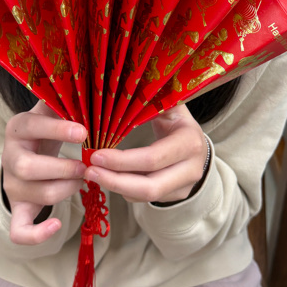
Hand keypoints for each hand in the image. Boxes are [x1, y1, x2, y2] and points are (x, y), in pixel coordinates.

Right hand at [1, 101, 86, 244]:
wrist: (23, 159)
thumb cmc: (44, 134)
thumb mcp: (47, 113)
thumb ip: (60, 99)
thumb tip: (83, 80)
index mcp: (18, 129)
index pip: (32, 126)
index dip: (57, 129)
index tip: (84, 131)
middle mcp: (10, 158)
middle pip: (30, 168)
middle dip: (64, 168)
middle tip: (86, 167)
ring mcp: (13, 186)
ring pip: (37, 195)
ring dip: (66, 190)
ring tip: (82, 181)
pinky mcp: (18, 208)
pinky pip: (20, 229)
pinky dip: (38, 233)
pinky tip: (57, 225)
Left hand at [85, 105, 208, 204]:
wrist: (197, 144)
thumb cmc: (176, 120)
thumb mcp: (169, 106)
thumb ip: (150, 100)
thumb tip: (125, 87)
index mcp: (189, 142)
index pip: (152, 158)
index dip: (122, 161)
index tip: (96, 155)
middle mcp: (191, 168)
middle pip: (149, 186)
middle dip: (115, 181)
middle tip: (89, 171)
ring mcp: (185, 186)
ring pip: (145, 196)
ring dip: (116, 187)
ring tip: (94, 174)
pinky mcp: (175, 196)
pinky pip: (145, 199)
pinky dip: (124, 190)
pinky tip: (110, 177)